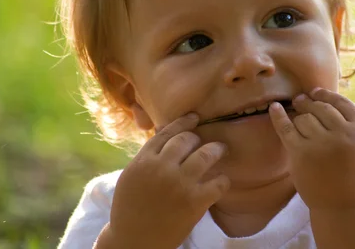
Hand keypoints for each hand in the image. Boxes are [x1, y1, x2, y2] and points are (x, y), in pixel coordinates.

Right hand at [108, 114, 229, 247]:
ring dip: (216, 150)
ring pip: (206, 154)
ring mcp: (179, 184)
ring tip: (221, 151)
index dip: (183, 122)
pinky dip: (223, 180)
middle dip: (199, 138)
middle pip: (187, 140)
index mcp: (144, 161)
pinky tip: (222, 181)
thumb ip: (148, 155)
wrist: (133, 241)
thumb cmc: (131, 208)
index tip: (194, 117)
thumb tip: (164, 132)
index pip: (167, 132)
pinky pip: (218, 182)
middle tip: (206, 142)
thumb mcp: (131, 176)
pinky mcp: (195, 201)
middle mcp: (162, 168)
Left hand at [270, 88, 354, 210]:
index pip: (342, 104)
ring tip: (297, 120)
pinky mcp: (301, 153)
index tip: (316, 92)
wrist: (344, 207)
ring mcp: (321, 144)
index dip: (327, 95)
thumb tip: (324, 99)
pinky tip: (274, 107)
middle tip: (300, 101)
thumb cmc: (352, 176)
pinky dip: (278, 116)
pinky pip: (286, 127)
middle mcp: (343, 135)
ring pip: (304, 118)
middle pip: (321, 108)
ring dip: (299, 117)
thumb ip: (349, 125)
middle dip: (309, 102)